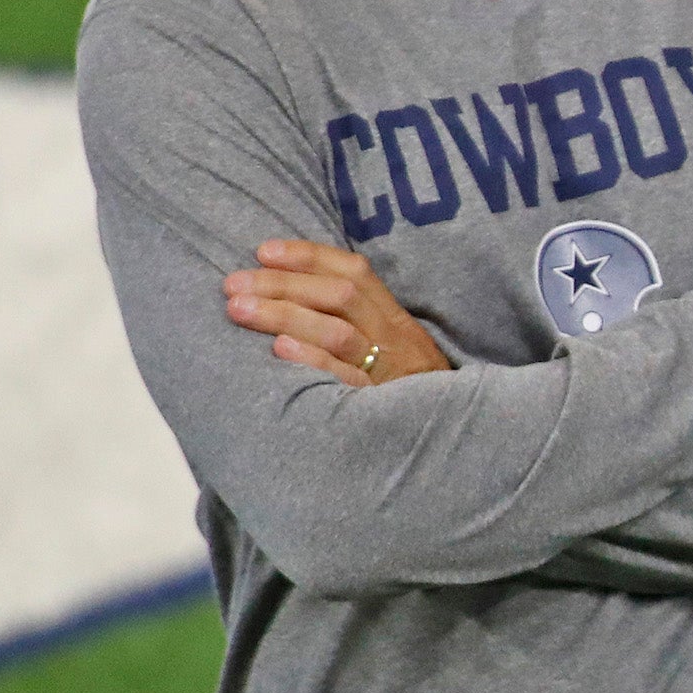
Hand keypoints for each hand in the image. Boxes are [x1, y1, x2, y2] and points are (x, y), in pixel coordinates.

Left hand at [223, 242, 451, 388]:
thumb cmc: (407, 389)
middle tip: (233, 284)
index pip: (355, 273)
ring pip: (338, 333)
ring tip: (239, 310)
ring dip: (284, 315)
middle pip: (340, 297)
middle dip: (283, 284)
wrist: (459, 441)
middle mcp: (394, 340)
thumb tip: (292, 293)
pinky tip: (280, 351)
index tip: (263, 251)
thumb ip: (358, 322)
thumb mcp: (394, 348)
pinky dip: (314, 360)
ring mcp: (389, 372)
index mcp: (395, 319)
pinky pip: (347, 379)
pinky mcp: (380, 407)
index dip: (309, 256)